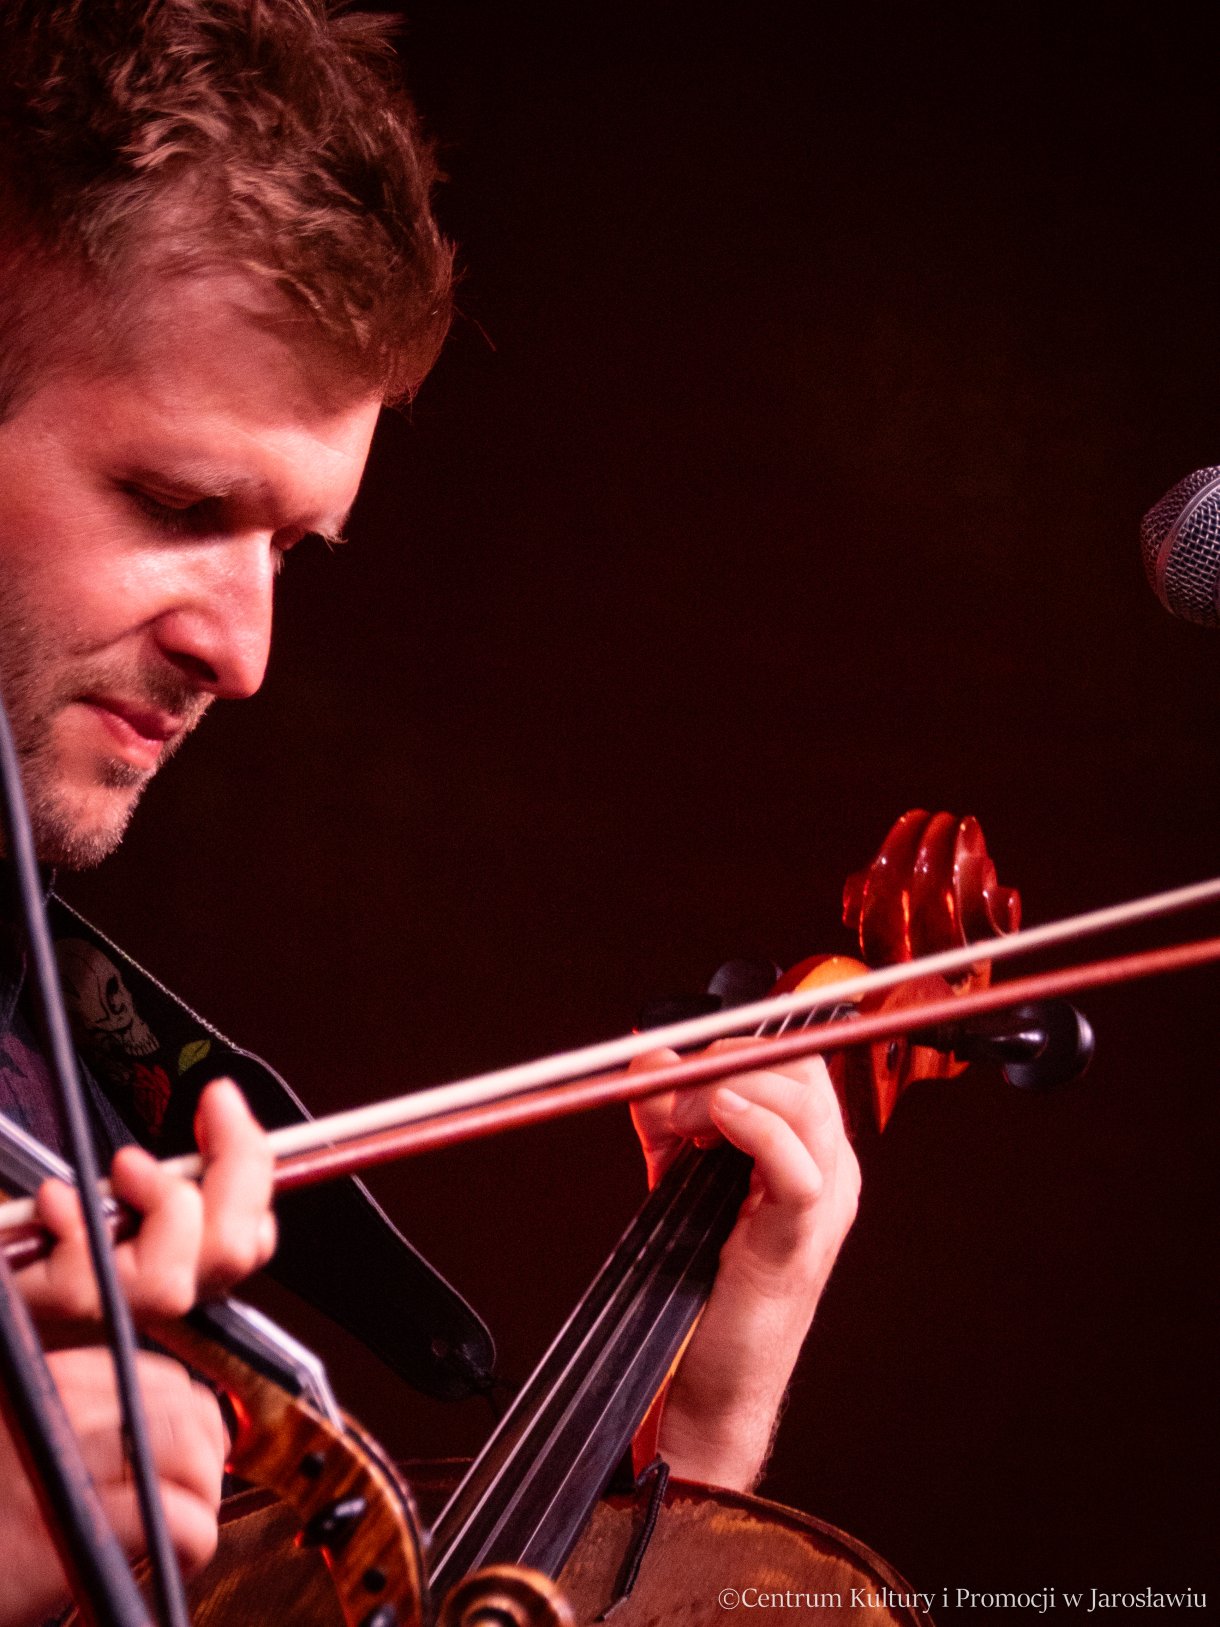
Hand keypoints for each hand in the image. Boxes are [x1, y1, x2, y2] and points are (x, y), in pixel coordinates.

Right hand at [0, 1346, 225, 1626]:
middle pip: (187, 1410)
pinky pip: (176, 1521)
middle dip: (206, 1461)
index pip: (160, 1379)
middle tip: (186, 1506)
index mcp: (43, 1378)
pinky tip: (160, 1565)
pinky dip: (189, 1545)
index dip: (189, 1425)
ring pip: (191, 1456)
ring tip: (174, 1539)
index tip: (183, 1466)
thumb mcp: (20, 1445)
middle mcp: (53, 1405)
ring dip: (200, 1501)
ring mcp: (57, 1462)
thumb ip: (75, 1423)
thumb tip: (172, 1430)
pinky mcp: (59, 1531)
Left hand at [19, 1077, 275, 1328]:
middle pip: (230, 1254)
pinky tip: (54, 1202)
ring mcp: (94, 1317)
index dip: (253, 1167)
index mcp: (163, 1266)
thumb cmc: (20, 1234)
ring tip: (126, 1167)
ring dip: (165, 1207)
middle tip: (212, 1112)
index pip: (249, 1237)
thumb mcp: (102, 1191)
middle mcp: (138, 1302)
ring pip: (169, 1283)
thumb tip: (221, 1111)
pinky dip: (80, 1231)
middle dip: (233, 1172)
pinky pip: (85, 1286)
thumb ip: (160, 1178)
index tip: (221, 1102)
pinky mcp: (47, 1315)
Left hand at [630, 1042, 859, 1490]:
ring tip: (679, 1119)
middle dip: (726, 1060)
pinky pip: (798, 1165)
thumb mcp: (681, 1177)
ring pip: (804, 1103)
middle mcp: (829, 1168)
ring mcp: (823, 1204)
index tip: (669, 1073)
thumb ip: (666, 1114)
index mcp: (810, 1150)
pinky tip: (716, 1118)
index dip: (727, 1050)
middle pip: (802, 1068)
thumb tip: (651, 1058)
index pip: (790, 1061)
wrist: (710, 1384)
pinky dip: (755, 1126)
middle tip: (670, 1098)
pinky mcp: (798, 1240)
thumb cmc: (703, 1287)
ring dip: (728, 1088)